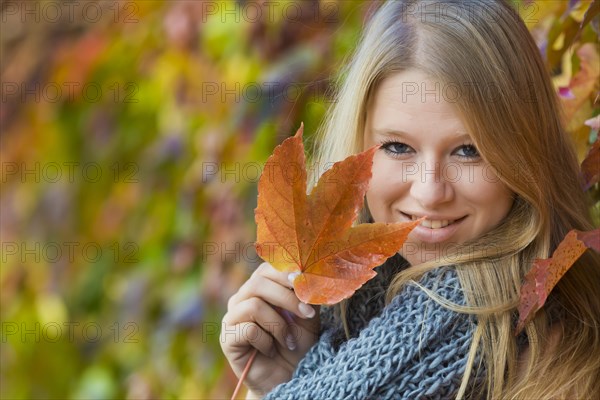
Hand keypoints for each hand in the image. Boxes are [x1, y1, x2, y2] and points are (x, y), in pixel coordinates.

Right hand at [220, 262, 319, 394]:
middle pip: (258, 283)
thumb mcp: (308, 314)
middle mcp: (242, 298)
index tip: (305, 284)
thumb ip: (307, 292)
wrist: (288, 376)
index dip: (286, 274)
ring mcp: (232, 317)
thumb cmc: (298, 342)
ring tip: (289, 340)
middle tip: (307, 314)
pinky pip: (248, 330)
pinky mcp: (227, 339)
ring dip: (279, 324)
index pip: (266, 268)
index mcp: (259, 288)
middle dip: (287, 298)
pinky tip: (270, 350)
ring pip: (253, 305)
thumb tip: (310, 274)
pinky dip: (266, 341)